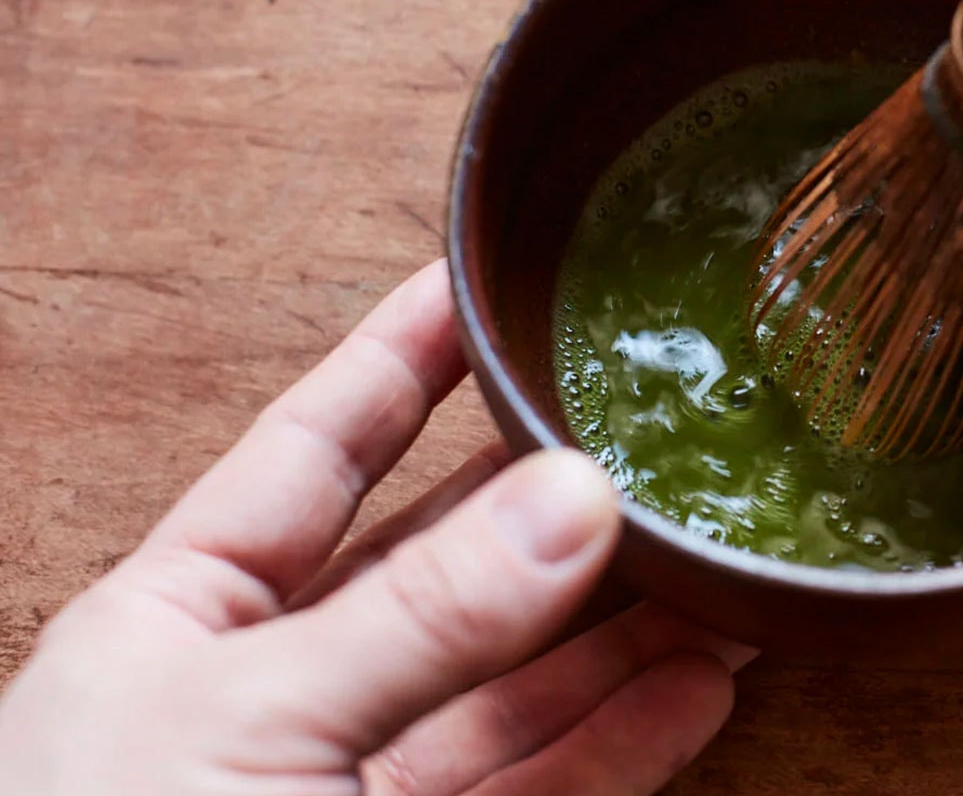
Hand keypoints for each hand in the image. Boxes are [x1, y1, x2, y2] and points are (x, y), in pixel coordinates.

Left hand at [0, 260, 751, 794]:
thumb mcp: (245, 733)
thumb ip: (417, 621)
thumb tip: (573, 497)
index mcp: (178, 621)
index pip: (312, 451)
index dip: (398, 363)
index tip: (483, 286)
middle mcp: (275, 696)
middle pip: (440, 567)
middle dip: (550, 508)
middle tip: (655, 440)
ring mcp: (355, 792)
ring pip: (514, 687)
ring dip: (620, 631)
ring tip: (716, 567)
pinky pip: (544, 791)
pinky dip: (625, 742)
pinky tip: (695, 687)